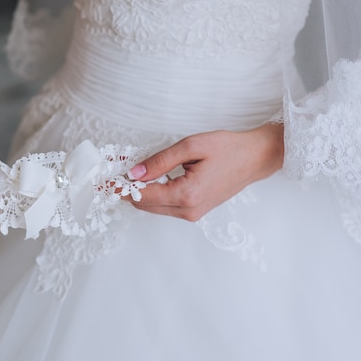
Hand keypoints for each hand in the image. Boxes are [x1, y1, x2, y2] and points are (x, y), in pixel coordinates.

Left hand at [126, 123, 283, 220]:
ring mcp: (193, 214)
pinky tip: (148, 179)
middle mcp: (189, 210)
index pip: (142, 196)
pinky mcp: (195, 211)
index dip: (121, 188)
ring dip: (139, 193)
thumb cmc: (228, 148)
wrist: (256, 159)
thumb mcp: (192, 146)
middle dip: (127, 191)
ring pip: (154, 208)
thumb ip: (160, 161)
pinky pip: (166, 206)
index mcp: (187, 195)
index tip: (105, 181)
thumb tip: (134, 173)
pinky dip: (153, 195)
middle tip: (113, 174)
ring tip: (129, 173)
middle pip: (145, 205)